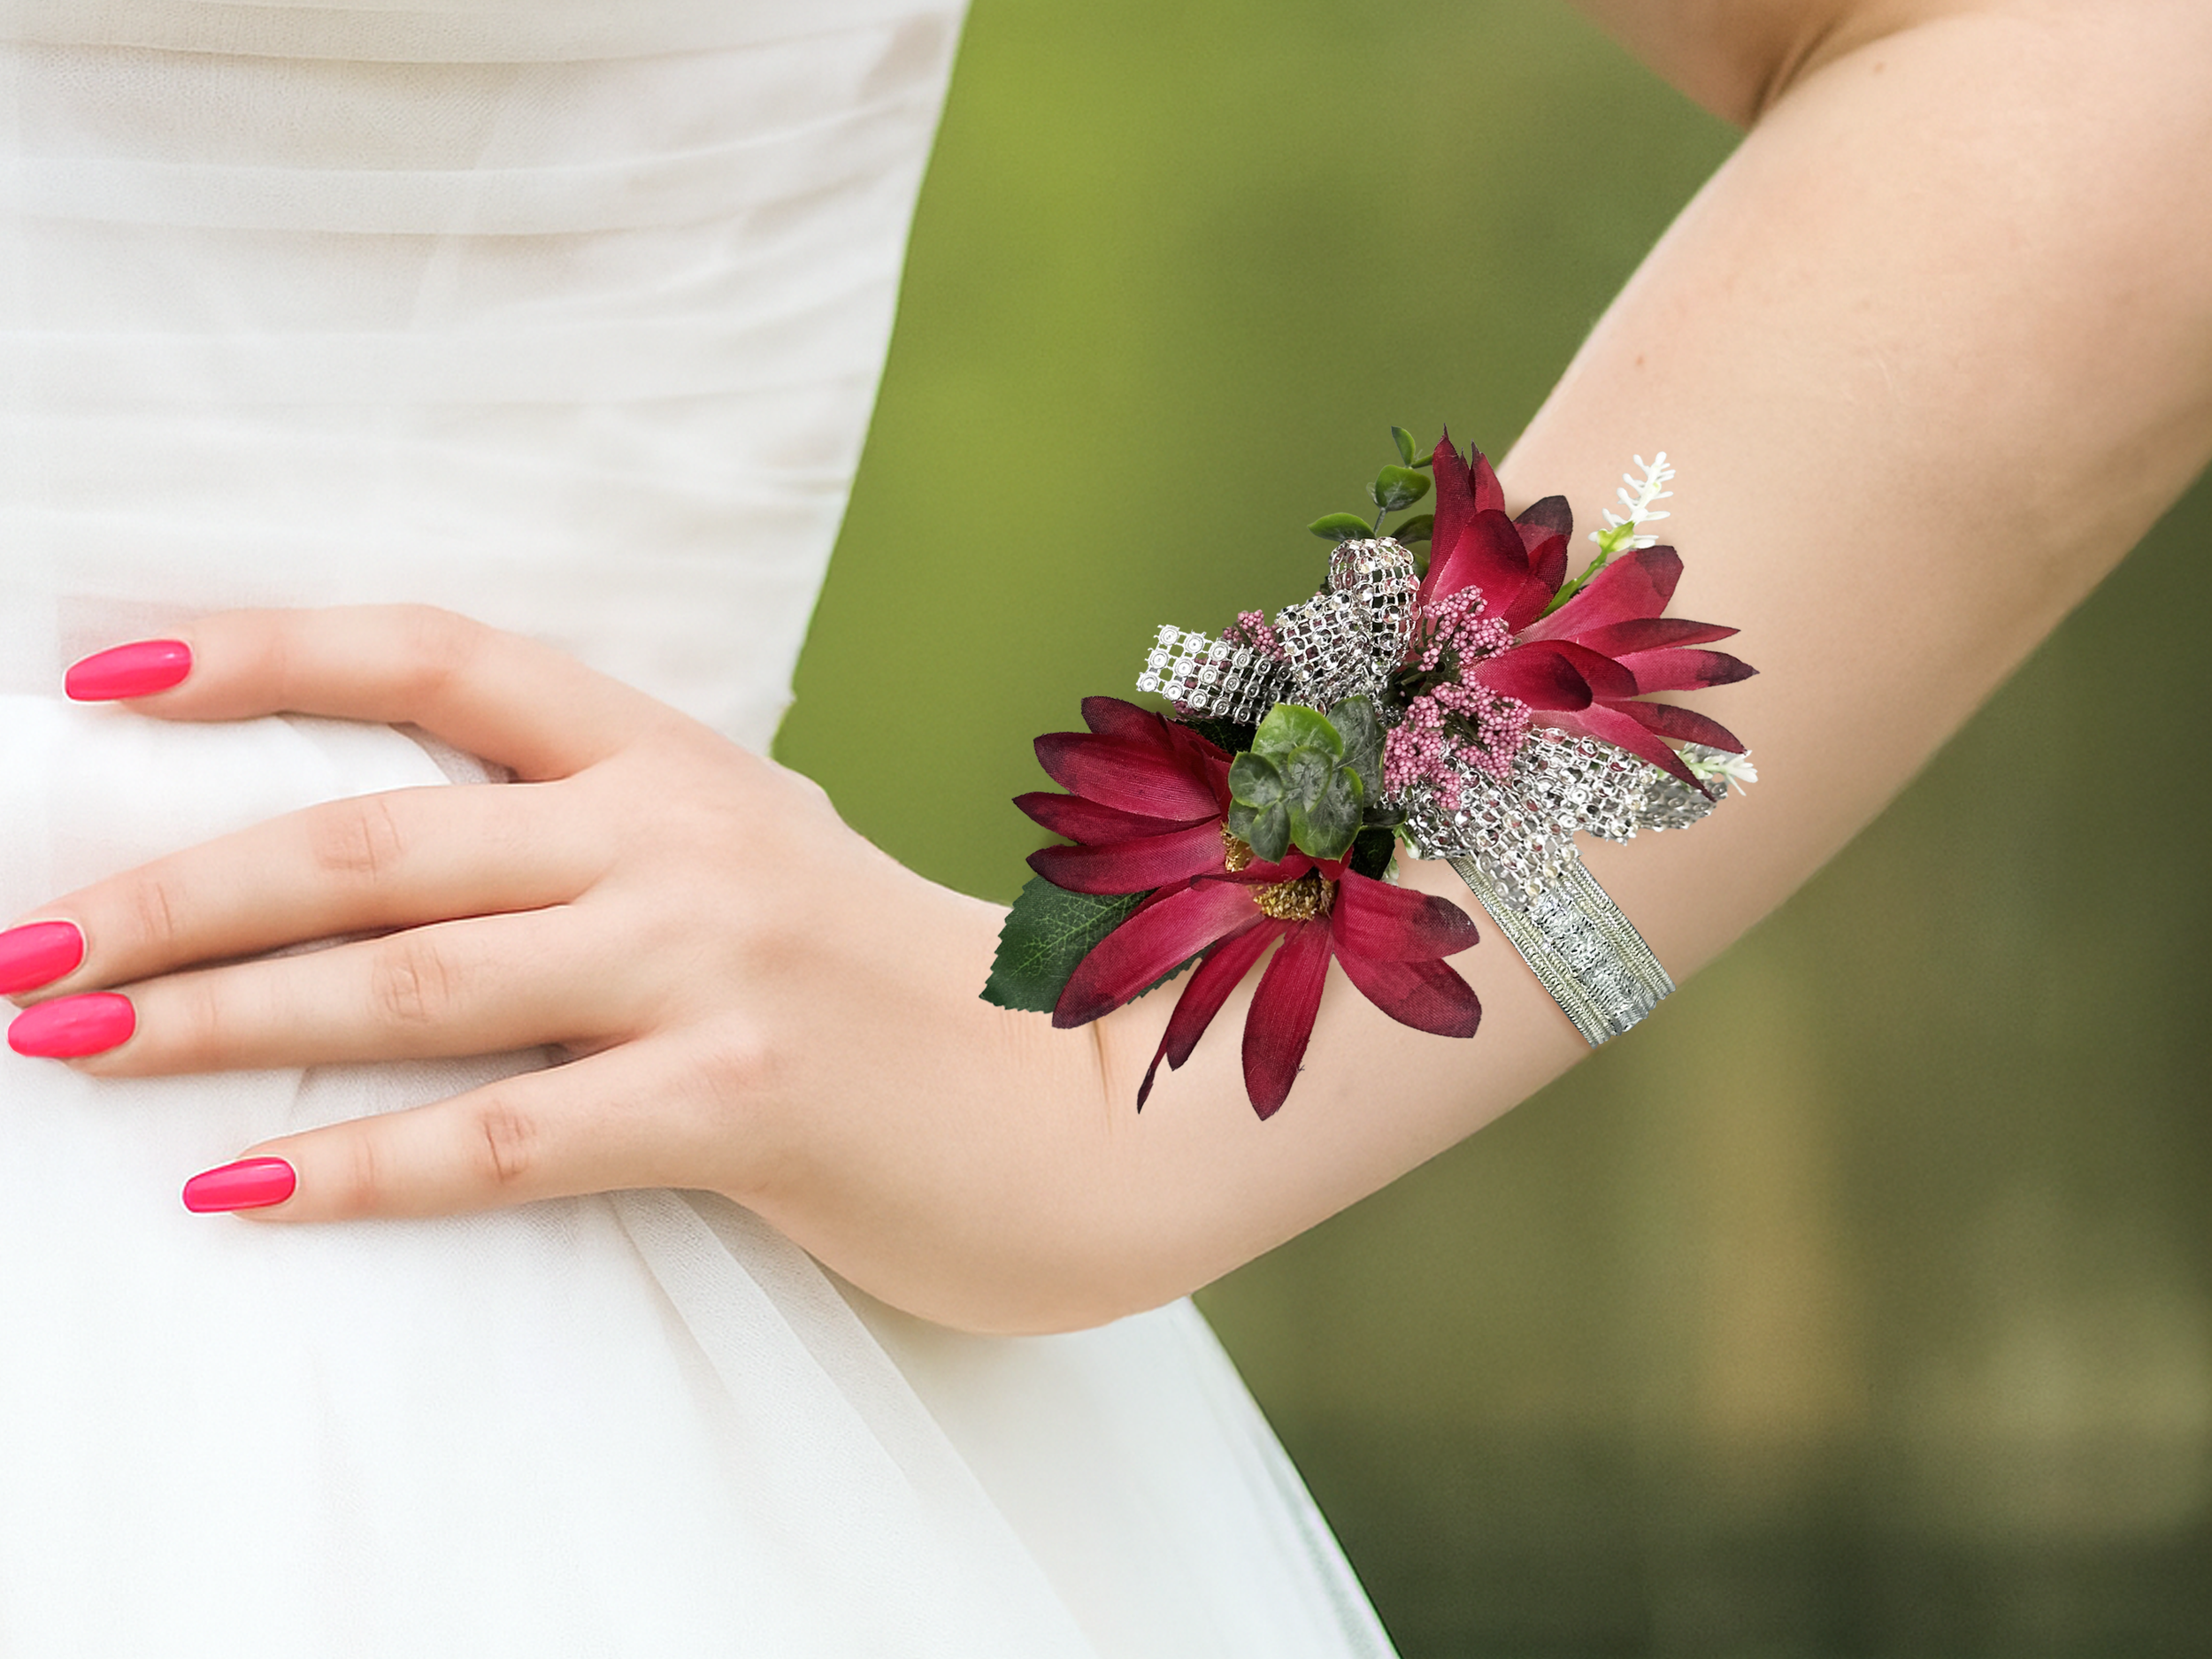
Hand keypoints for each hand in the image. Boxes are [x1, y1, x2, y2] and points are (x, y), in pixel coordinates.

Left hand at [3, 607, 1128, 1330]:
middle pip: (378, 837)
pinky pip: (510, 1136)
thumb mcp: (756, 869)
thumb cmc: (896, 994)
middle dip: (174, 889)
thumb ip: (606, 848)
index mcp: (675, 760)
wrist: (1097, 1095)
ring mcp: (715, 962)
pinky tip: (237, 1193)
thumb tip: (401, 873)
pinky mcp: (744, 1098)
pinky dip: (359, 1168)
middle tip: (20, 950)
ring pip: (416, 980)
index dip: (264, 652)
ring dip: (218, 1018)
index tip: (100, 672)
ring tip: (69, 1050)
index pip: (440, 657)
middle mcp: (682, 835)